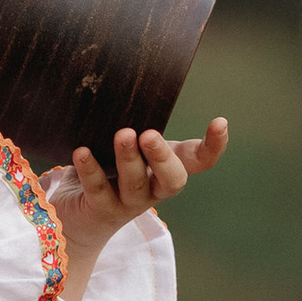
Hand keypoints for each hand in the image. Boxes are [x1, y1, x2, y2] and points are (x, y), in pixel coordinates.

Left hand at [60, 117, 228, 292]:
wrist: (81, 218)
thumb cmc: (107, 169)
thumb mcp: (125, 145)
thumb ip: (130, 122)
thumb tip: (119, 83)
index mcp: (167, 167)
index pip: (200, 161)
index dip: (214, 146)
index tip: (220, 123)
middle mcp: (154, 187)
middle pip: (172, 179)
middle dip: (162, 156)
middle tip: (149, 134)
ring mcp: (130, 202)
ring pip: (134, 184)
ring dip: (129, 159)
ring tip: (122, 135)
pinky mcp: (102, 210)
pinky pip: (98, 190)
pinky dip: (90, 170)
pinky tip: (82, 152)